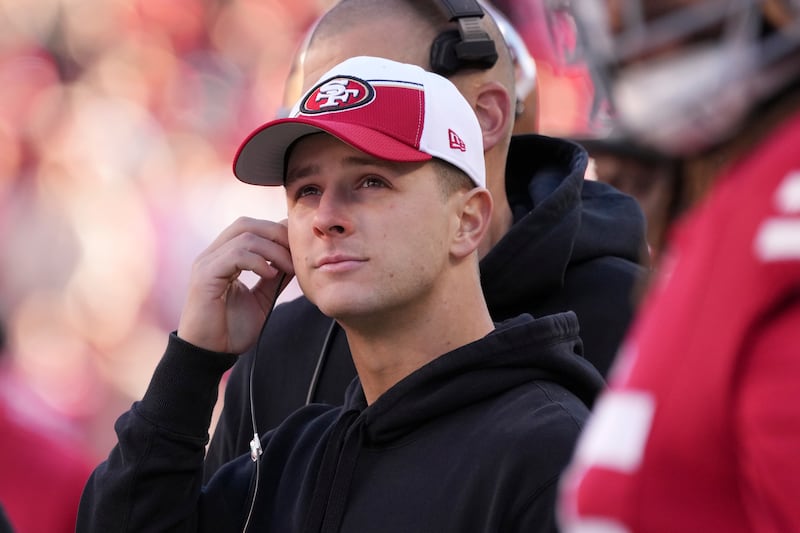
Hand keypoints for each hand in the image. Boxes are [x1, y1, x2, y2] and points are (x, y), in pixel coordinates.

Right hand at [177, 217, 293, 353]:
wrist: (210, 354)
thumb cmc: (231, 330)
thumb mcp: (262, 298)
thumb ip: (274, 277)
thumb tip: (294, 258)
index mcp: (223, 258)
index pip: (250, 228)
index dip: (276, 231)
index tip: (298, 248)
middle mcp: (212, 255)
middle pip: (246, 224)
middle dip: (276, 234)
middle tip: (297, 253)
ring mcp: (206, 263)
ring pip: (244, 236)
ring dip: (273, 250)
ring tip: (288, 268)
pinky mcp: (204, 276)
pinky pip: (235, 255)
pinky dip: (257, 261)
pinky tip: (271, 275)